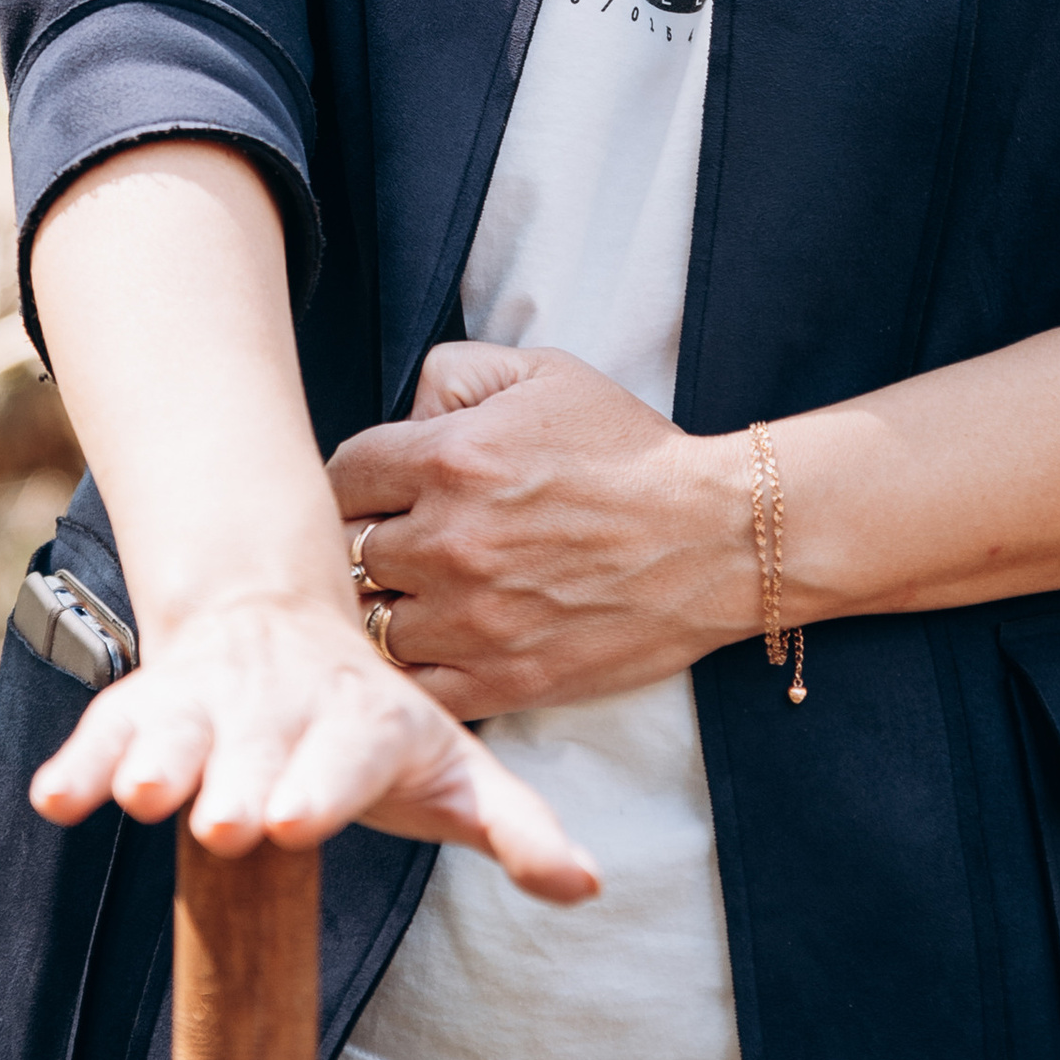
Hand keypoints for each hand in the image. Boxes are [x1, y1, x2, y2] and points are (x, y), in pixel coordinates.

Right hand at [29, 586, 598, 900]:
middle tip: (224, 822)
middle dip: (239, 784)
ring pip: (178, 730)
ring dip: (157, 759)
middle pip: (257, 749)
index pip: (346, 755)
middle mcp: (281, 707)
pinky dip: (82, 761)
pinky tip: (55, 799)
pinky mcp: (148, 708)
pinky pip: (108, 730)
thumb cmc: (376, 727)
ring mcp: (210, 704)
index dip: (321, 784)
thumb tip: (587, 885)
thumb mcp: (451, 768)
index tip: (296, 821)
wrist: (284, 623)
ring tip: (142, 794)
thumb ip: (513, 826)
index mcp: (364, 723)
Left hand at [325, 344, 746, 719]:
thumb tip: (402, 414)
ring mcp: (472, 619)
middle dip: (365, 542)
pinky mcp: (501, 680)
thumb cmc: (628, 452)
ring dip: (388, 606)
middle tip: (395, 542)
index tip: (379, 492)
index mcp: (451, 457)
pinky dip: (412, 669)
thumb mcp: (543, 373)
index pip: (343, 474)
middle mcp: (449, 540)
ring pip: (371, 623)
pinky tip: (436, 644)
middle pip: (346, 552)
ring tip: (418, 593)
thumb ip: (452, 372)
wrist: (715, 536)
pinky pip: (413, 687)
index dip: (357, 481)